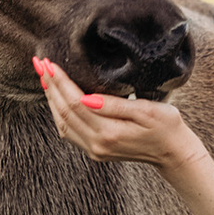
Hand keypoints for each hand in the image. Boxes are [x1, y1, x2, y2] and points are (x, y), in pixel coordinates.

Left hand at [32, 53, 201, 173]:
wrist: (173, 153)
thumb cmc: (167, 126)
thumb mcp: (148, 110)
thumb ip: (115, 105)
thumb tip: (85, 97)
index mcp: (109, 132)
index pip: (75, 102)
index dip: (60, 81)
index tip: (50, 62)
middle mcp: (97, 144)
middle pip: (64, 112)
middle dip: (50, 85)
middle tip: (40, 62)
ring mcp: (94, 150)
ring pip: (62, 123)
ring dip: (51, 98)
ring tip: (44, 76)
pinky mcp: (95, 151)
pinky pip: (68, 131)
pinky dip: (58, 112)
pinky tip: (56, 97)